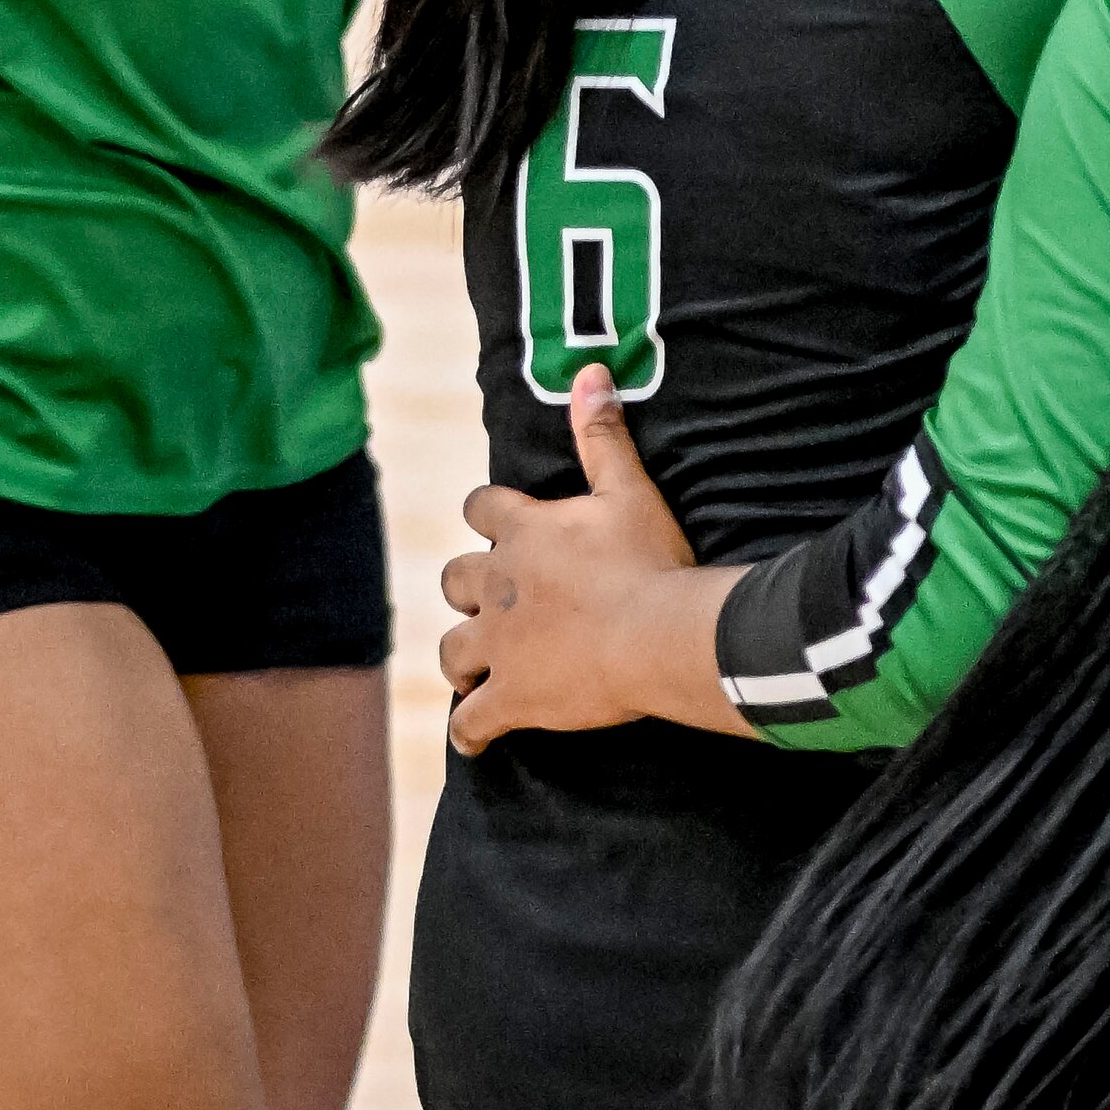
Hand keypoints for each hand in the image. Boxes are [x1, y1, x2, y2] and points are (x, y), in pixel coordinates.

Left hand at [440, 371, 729, 754]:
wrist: (657, 636)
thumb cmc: (649, 561)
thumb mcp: (630, 489)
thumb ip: (603, 434)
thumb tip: (590, 372)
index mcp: (525, 533)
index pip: (480, 509)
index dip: (486, 516)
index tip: (498, 526)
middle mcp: (498, 586)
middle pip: (454, 581)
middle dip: (467, 591)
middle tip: (492, 604)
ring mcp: (500, 645)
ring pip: (453, 651)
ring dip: (462, 657)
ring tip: (475, 668)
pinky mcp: (510, 697)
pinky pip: (470, 721)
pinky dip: (468, 730)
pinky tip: (472, 737)